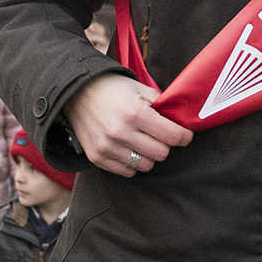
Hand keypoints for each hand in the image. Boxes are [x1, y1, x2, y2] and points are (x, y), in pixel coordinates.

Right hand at [68, 73, 191, 179]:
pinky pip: (128, 171)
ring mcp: (107, 147)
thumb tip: (182, 122)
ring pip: (146, 165)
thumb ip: (162, 105)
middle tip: (160, 135)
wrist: (77, 93)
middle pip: (161, 154)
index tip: (184, 135)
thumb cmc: (113, 89)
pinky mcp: (97, 158)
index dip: (184, 136)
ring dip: (149, 155)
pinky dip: (133, 162)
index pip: (173, 136)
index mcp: (135, 113)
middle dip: (165, 144)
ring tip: (142, 141)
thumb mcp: (141, 89)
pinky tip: (128, 147)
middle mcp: (120, 132)